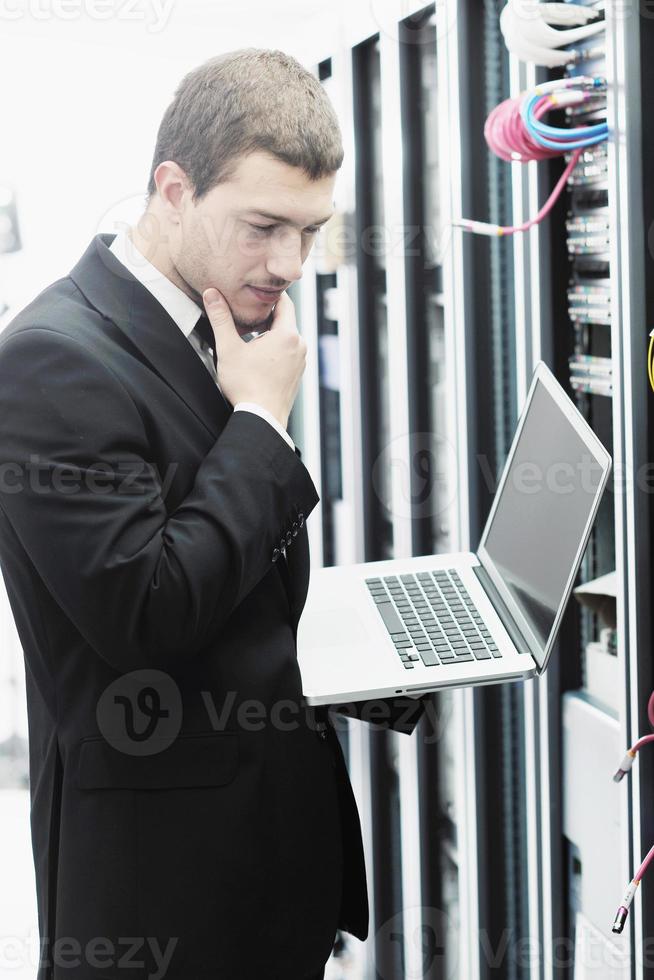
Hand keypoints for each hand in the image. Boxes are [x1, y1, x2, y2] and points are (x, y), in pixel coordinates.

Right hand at [202, 288, 306, 429]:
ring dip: (270, 334)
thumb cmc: (246, 386)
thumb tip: (211, 294)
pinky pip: (288, 353)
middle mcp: (300, 346)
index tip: (255, 294)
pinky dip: (275, 350)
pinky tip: (258, 358)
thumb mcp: (229, 348)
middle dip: (266, 316)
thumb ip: (220, 319)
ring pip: (286, 338)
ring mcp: (301, 362)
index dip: (269, 296)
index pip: (284, 302)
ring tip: (250, 338)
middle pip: (285, 320)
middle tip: (246, 315)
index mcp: (288, 334)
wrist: (262, 419)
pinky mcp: (297, 374)